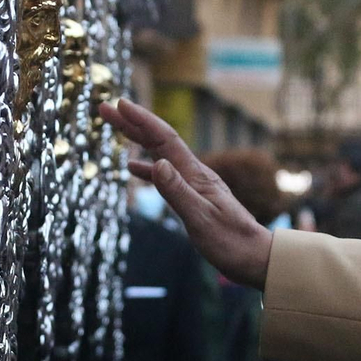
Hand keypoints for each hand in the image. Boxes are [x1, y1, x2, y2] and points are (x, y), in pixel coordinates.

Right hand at [100, 100, 273, 288]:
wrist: (254, 257)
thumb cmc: (230, 241)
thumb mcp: (201, 219)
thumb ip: (177, 192)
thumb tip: (156, 163)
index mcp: (195, 175)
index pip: (164, 139)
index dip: (141, 120)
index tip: (119, 103)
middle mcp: (194, 174)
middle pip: (159, 141)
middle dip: (132, 123)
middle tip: (106, 108)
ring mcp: (194, 184)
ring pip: (160, 154)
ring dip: (137, 140)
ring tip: (116, 127)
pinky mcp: (194, 197)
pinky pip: (164, 175)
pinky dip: (146, 168)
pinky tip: (132, 169)